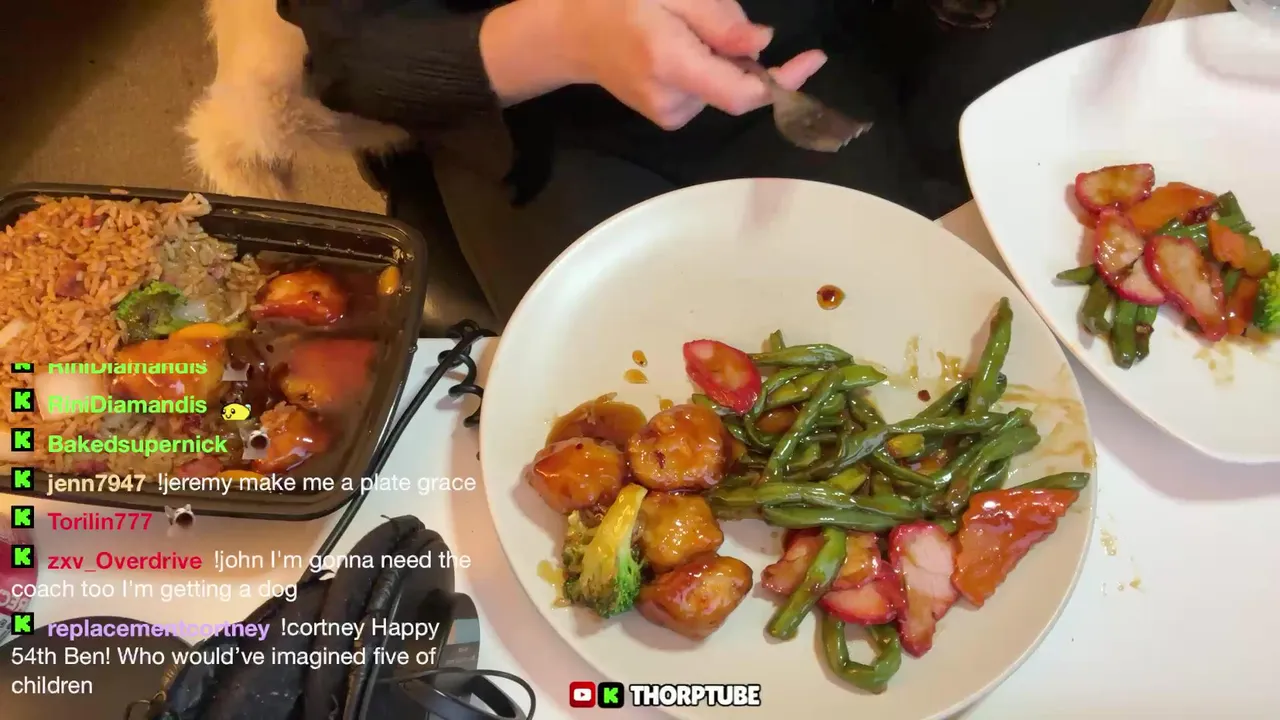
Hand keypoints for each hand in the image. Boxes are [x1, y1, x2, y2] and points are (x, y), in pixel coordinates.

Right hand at [556, 0, 827, 128]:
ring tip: (684, 27)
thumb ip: (718, 19)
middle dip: (746, 57)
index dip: (783, 81)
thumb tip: (763, 44)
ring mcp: (667, 115)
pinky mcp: (668, 116)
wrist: (570, 32)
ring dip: (724, 60)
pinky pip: (707, 92)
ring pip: (723, 88)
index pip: (741, 93)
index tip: (814, 58)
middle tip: (713, 18)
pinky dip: (709, 69)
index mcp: (671, 64)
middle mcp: (671, 101)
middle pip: (737, 88)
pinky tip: (680, 46)